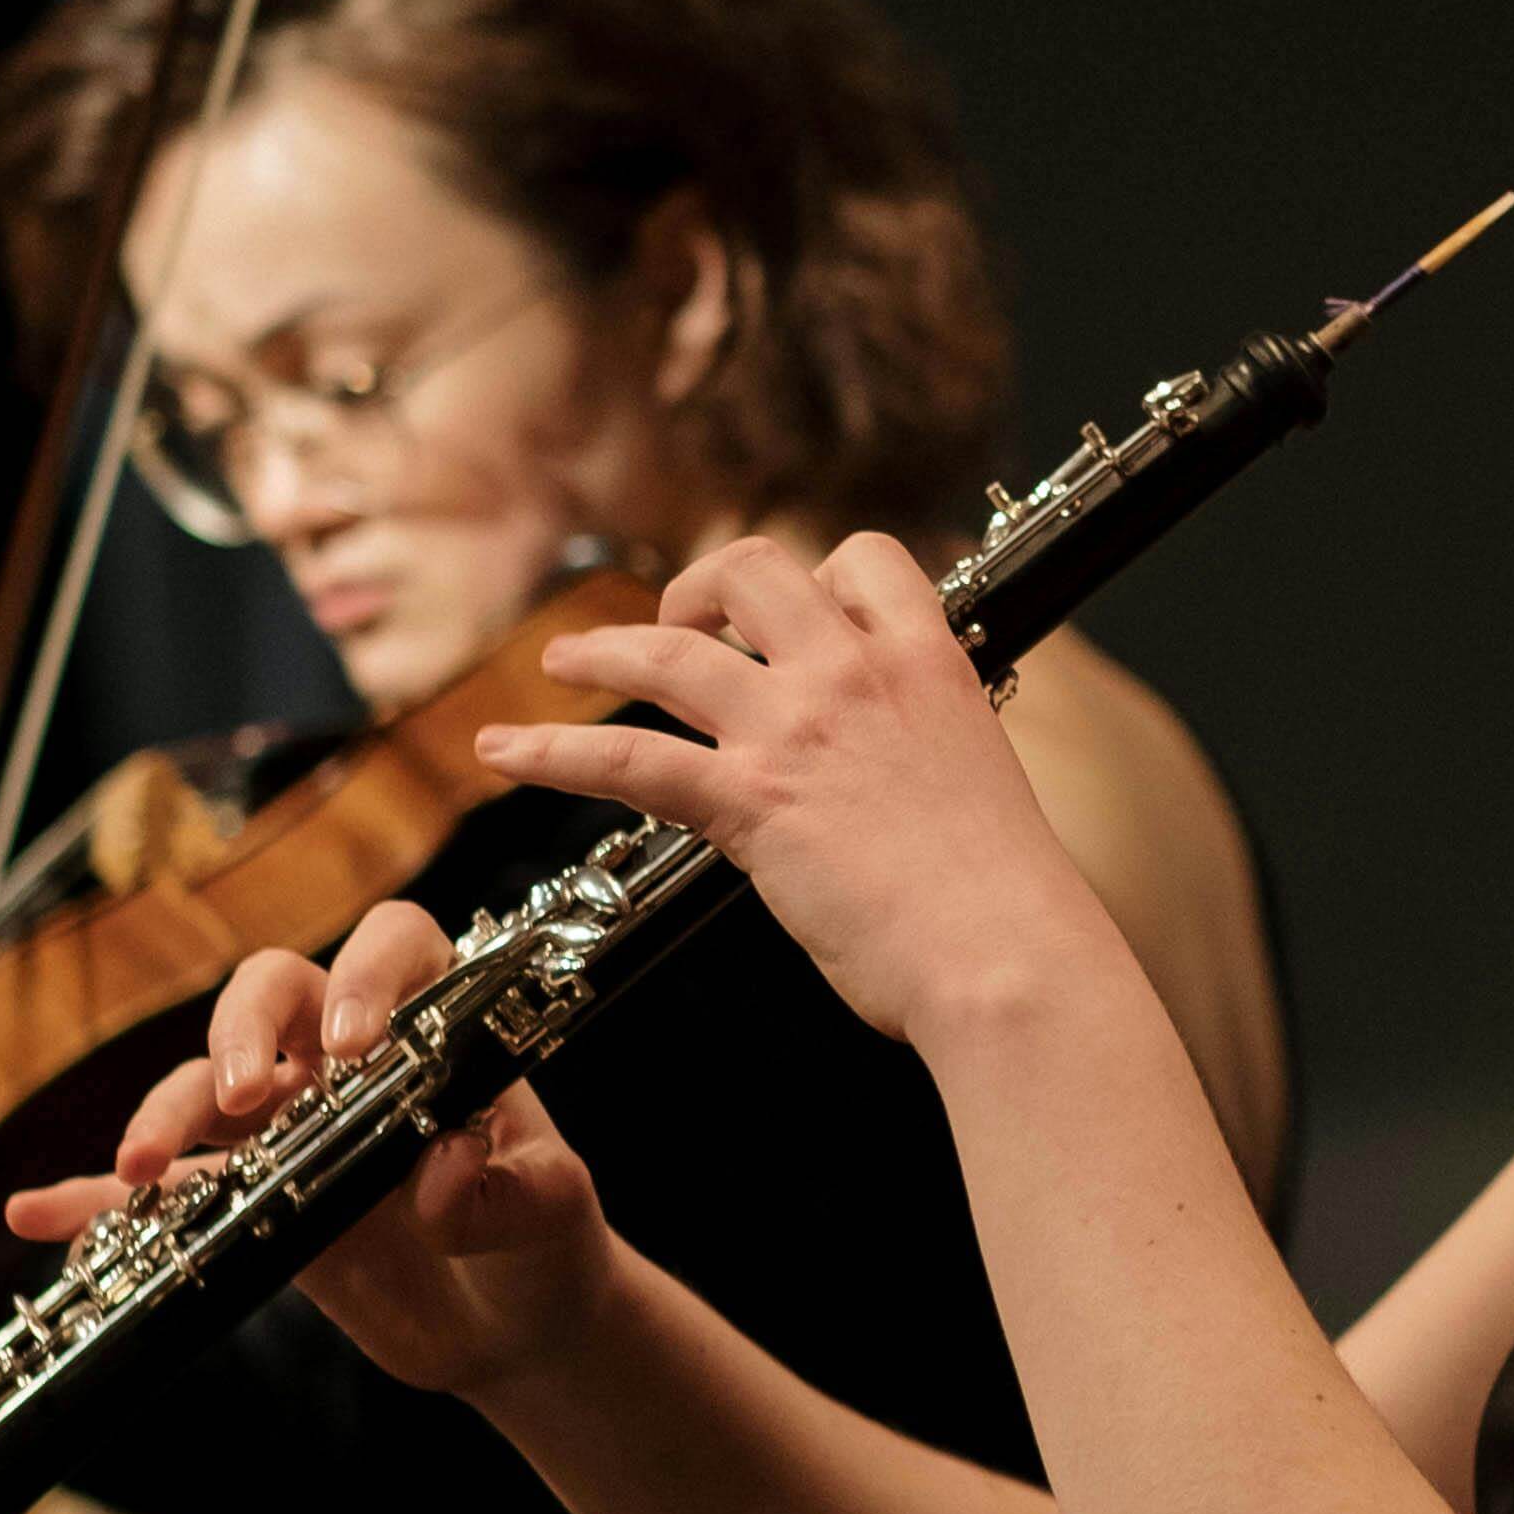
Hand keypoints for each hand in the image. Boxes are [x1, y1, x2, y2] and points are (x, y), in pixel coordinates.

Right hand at [2, 902, 618, 1403]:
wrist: (513, 1323)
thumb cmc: (544, 1239)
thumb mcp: (551, 1211)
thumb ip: (506, 1191)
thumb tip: (443, 1167)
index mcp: (432, 1027)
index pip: (395, 947)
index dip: (368, 976)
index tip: (357, 1046)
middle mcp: (345, 1057)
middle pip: (268, 993)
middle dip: (243, 1030)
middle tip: (248, 1093)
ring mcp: (286, 1124)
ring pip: (202, 1085)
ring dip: (162, 1112)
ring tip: (140, 1163)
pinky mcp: (245, 1198)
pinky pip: (160, 1192)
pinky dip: (95, 1200)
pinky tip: (38, 1214)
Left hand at [471, 533, 1110, 1054]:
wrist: (1005, 953)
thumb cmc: (1005, 895)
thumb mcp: (976, 777)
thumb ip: (921, 745)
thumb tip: (889, 769)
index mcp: (927, 661)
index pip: (862, 559)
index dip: (816, 574)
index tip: (794, 611)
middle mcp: (854, 675)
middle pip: (753, 571)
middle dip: (699, 587)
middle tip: (678, 625)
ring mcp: (796, 728)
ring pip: (672, 648)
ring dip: (603, 646)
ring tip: (564, 659)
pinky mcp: (750, 799)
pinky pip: (630, 755)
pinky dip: (554, 749)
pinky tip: (508, 751)